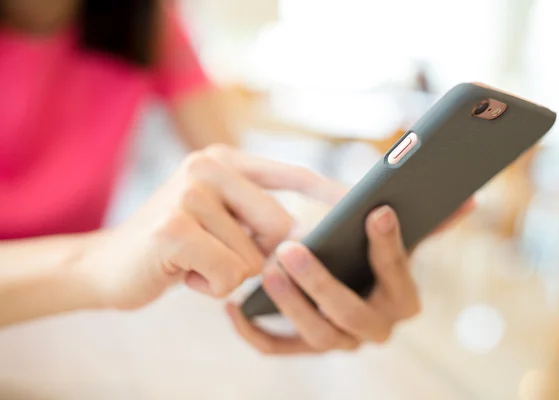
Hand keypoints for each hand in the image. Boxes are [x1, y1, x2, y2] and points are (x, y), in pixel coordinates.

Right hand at [78, 145, 344, 309]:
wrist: (107, 265)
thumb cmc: (174, 247)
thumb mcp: (219, 221)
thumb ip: (258, 218)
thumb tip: (310, 236)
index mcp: (224, 160)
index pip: (291, 174)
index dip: (328, 192)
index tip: (363, 203)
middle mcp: (207, 165)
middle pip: (281, 225)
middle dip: (258, 253)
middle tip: (216, 251)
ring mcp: (190, 193)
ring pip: (255, 258)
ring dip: (228, 272)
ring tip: (193, 261)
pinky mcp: (175, 228)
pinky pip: (230, 275)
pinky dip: (210, 285)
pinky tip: (182, 273)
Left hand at [226, 199, 473, 354]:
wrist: (345, 286)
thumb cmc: (371, 257)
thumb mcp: (399, 239)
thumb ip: (430, 223)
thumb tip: (470, 201)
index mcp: (403, 301)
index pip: (399, 277)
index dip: (390, 247)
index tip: (377, 211)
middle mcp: (375, 329)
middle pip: (351, 315)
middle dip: (322, 284)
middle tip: (292, 249)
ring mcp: (339, 342)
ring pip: (316, 336)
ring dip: (289, 306)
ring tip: (266, 270)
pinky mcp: (304, 347)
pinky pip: (277, 349)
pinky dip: (254, 332)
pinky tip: (233, 306)